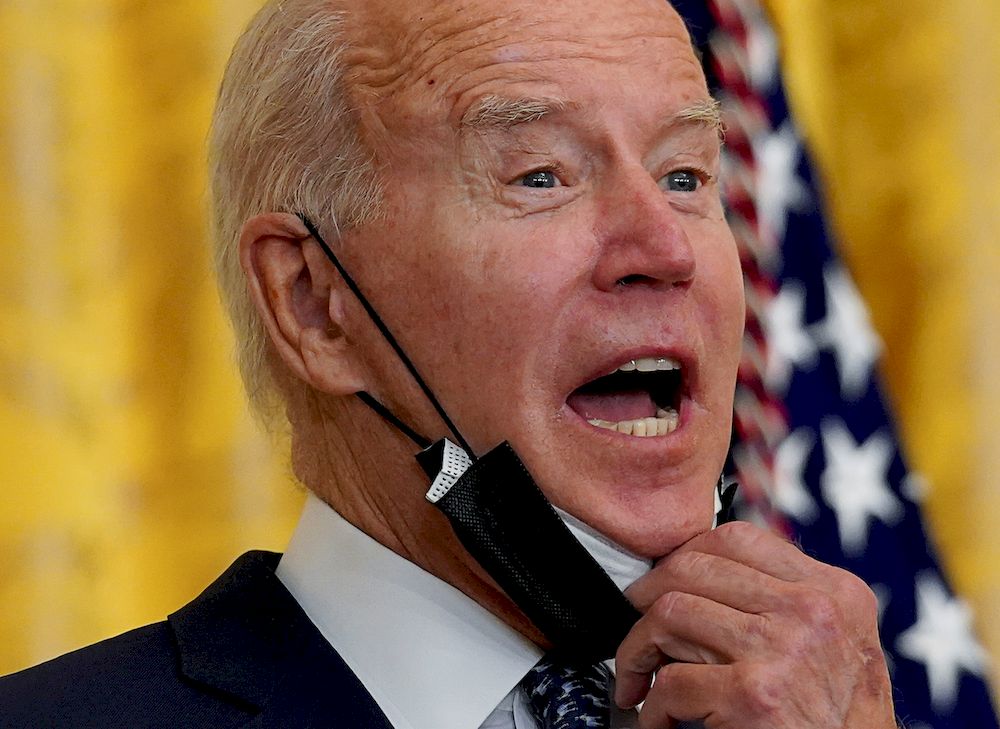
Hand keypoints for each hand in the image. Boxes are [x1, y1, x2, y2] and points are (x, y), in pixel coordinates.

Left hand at [614, 521, 894, 728]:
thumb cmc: (840, 723)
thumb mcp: (835, 643)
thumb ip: (785, 602)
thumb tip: (704, 576)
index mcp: (833, 590)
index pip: (736, 538)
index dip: (684, 557)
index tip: (663, 585)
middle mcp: (811, 611)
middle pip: (693, 568)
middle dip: (647, 598)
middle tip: (637, 629)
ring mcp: (782, 649)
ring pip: (669, 615)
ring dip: (639, 651)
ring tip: (638, 679)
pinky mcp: (753, 696)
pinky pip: (670, 682)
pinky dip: (652, 708)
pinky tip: (660, 720)